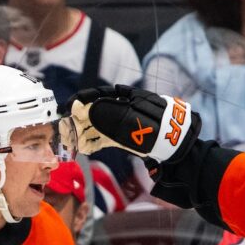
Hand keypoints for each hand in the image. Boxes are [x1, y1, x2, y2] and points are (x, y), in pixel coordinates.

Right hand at [71, 86, 195, 162]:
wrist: (179, 149)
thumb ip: (115, 115)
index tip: (71, 104)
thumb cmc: (164, 129)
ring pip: (98, 125)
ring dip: (84, 132)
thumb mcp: (139, 119)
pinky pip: (105, 138)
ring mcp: (123, 125)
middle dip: (80, 118)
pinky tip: (84, 147)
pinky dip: (94, 143)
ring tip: (71, 138)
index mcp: (128, 99)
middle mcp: (123, 110)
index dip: (85, 98)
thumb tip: (91, 109)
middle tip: (65, 125)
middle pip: (96, 111)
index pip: (102, 95)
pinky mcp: (124, 139)